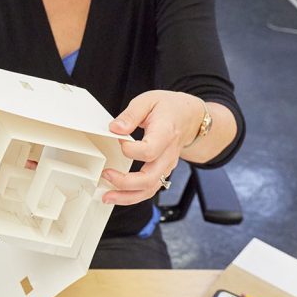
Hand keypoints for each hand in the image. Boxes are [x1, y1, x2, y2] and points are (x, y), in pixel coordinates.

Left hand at [100, 90, 202, 205]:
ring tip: (106, 196)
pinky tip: (116, 195)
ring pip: (150, 189)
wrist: (190, 117)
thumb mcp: (149, 100)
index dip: (130, 149)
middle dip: (125, 182)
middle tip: (106, 174)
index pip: (149, 151)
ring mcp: (166, 166)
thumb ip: (131, 115)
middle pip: (150, 178)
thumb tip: (115, 128)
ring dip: (127, 196)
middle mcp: (168, 154)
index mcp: (165, 134)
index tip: (118, 140)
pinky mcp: (162, 171)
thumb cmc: (169, 108)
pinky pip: (149, 189)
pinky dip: (132, 196)